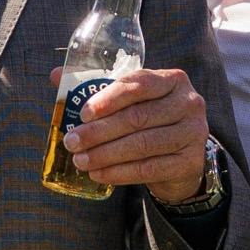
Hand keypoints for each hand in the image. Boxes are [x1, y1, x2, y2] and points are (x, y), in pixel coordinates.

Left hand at [62, 66, 213, 199]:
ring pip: (142, 145)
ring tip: (80, 161)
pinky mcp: (190, 162)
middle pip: (138, 117)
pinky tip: (99, 174)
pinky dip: (120, 173)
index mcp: (172, 80)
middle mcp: (189, 103)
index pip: (139, 84)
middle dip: (100, 131)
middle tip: (72, 142)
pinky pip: (149, 168)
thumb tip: (55, 75)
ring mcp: (194, 133)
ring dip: (106, 154)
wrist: (180, 157)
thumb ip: (96, 86)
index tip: (83, 114)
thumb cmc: (148, 120)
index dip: (108, 99)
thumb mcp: (129, 99)